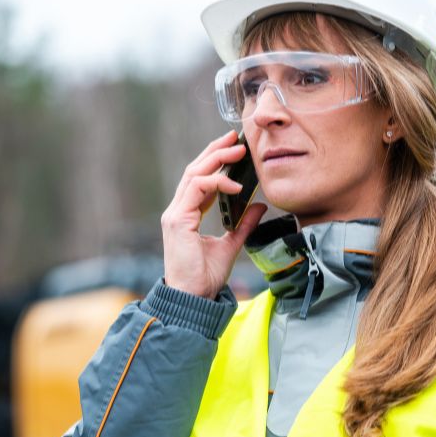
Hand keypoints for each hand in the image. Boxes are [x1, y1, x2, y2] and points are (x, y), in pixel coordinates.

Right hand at [161, 130, 266, 297]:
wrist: (193, 298)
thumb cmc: (205, 277)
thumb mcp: (232, 245)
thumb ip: (244, 225)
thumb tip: (260, 206)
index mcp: (187, 215)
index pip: (200, 179)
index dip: (216, 161)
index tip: (234, 148)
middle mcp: (178, 211)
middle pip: (195, 170)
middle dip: (215, 151)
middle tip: (235, 138)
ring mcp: (175, 214)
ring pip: (193, 174)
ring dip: (216, 159)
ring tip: (237, 151)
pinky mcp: (177, 220)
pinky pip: (196, 190)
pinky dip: (216, 183)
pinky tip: (235, 185)